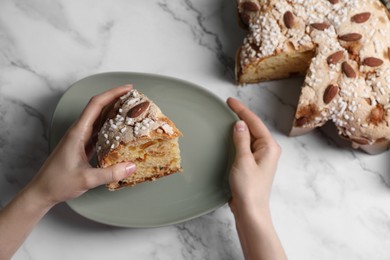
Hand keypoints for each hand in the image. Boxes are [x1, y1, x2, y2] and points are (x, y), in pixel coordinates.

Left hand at [27, 85, 136, 206]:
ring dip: (114, 112)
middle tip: (135, 99)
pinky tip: (121, 131)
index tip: (128, 89)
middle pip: (99, 108)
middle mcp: (79, 132)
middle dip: (116, 99)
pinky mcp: (82, 147)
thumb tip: (132, 166)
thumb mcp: (87, 180)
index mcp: (78, 133)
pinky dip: (111, 127)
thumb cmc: (58, 183)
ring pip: (99, 119)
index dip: (112, 93)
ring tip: (132, 112)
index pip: (96, 105)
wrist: (41, 192)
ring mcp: (80, 139)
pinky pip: (99, 132)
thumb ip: (110, 173)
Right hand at [227, 97, 280, 213]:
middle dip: (241, 116)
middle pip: (254, 128)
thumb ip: (241, 140)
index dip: (242, 110)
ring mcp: (261, 158)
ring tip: (228, 116)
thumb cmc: (249, 188)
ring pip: (249, 137)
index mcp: (269, 147)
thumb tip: (240, 123)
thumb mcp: (243, 161)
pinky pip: (246, 146)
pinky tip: (230, 136)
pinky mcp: (253, 165)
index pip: (255, 122)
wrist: (250, 210)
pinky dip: (238, 139)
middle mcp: (267, 150)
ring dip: (239, 127)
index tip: (230, 101)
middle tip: (228, 105)